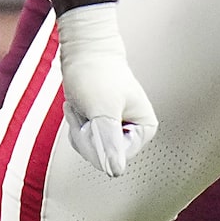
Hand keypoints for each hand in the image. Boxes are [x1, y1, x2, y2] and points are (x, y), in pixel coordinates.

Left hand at [55, 2, 156, 178]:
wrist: (83, 50)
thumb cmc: (96, 73)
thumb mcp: (102, 110)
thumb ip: (109, 141)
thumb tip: (115, 171)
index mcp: (144, 129)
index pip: (115, 158)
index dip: (97, 143)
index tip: (93, 118)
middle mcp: (133, 131)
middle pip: (101, 156)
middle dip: (85, 134)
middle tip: (86, 109)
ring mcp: (116, 129)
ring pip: (89, 148)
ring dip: (79, 127)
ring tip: (83, 104)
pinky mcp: (101, 124)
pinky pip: (82, 137)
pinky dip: (75, 123)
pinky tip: (79, 106)